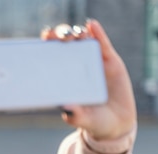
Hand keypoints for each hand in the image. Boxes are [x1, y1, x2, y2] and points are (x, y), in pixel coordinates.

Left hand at [42, 19, 136, 140]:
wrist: (116, 124)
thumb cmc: (93, 122)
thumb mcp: (83, 120)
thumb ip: (75, 115)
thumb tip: (66, 107)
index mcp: (65, 79)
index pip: (52, 59)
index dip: (46, 48)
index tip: (41, 42)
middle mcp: (77, 68)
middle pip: (66, 46)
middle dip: (59, 37)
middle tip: (54, 36)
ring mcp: (94, 63)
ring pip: (83, 42)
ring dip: (76, 34)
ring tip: (73, 33)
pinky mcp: (110, 62)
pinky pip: (103, 45)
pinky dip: (97, 34)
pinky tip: (92, 25)